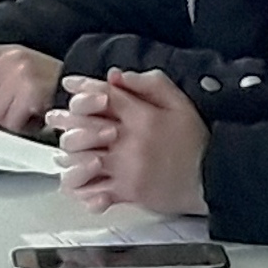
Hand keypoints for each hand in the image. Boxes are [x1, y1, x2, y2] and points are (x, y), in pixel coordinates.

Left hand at [0, 44, 69, 135]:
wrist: (83, 93)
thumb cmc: (46, 85)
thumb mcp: (15, 68)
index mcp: (5, 51)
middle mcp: (12, 59)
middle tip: (8, 103)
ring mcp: (21, 75)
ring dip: (5, 117)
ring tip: (23, 107)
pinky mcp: (31, 94)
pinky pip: (10, 121)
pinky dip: (20, 124)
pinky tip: (32, 114)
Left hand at [56, 71, 209, 217]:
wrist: (212, 176)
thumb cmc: (196, 141)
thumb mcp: (180, 102)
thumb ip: (150, 84)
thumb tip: (117, 76)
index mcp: (142, 116)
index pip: (103, 95)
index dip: (82, 88)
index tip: (69, 85)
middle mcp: (130, 141)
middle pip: (85, 126)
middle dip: (65, 120)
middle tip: (55, 118)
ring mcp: (126, 168)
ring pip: (83, 159)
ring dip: (69, 154)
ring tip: (62, 152)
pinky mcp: (127, 191)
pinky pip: (95, 191)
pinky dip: (82, 188)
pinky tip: (78, 181)